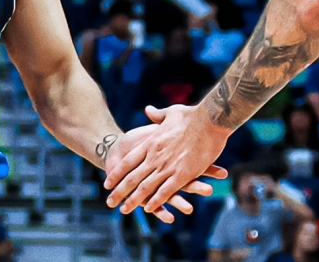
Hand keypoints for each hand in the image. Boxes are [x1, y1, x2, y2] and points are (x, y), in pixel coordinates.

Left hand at [104, 105, 228, 215]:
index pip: (129, 161)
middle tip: (110, 202)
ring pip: (146, 187)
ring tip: (124, 209)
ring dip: (134, 200)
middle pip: (133, 177)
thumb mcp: (170, 112)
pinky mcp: (183, 173)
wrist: (211, 119)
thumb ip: (157, 114)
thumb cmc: (192, 114)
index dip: (118, 173)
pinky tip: (149, 209)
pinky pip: (166, 191)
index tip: (108, 182)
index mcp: (151, 142)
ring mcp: (168, 166)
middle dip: (120, 191)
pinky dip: (157, 201)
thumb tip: (148, 109)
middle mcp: (155, 156)